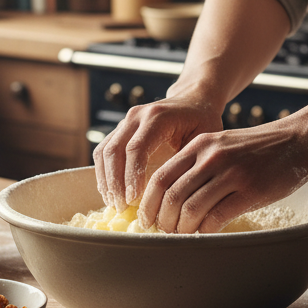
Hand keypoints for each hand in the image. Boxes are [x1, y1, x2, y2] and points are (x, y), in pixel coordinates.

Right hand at [93, 93, 223, 209]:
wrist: (193, 100)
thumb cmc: (202, 121)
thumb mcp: (203, 139)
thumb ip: (187, 162)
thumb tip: (173, 196)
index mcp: (158, 117)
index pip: (136, 148)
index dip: (131, 176)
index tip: (133, 200)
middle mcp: (137, 116)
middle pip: (114, 151)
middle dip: (115, 182)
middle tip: (121, 207)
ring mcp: (125, 121)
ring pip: (104, 151)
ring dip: (105, 180)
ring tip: (114, 203)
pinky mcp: (119, 130)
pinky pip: (103, 152)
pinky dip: (103, 173)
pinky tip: (111, 192)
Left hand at [137, 116, 307, 232]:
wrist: (299, 139)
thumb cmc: (258, 148)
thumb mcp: (221, 144)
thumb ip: (196, 163)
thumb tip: (170, 195)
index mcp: (199, 145)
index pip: (160, 177)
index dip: (148, 203)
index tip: (146, 219)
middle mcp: (211, 157)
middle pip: (171, 195)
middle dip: (162, 220)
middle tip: (162, 233)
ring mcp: (231, 173)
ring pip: (191, 209)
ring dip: (182, 229)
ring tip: (183, 236)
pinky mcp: (251, 190)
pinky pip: (217, 217)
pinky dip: (206, 230)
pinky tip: (206, 233)